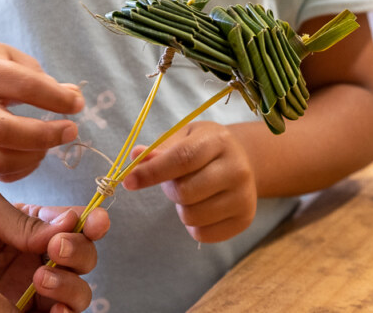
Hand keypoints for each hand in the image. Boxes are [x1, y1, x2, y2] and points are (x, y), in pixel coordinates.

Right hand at [0, 42, 84, 180]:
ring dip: (34, 157)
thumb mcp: (9, 57)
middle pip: (5, 132)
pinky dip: (23, 170)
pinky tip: (35, 155)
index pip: (25, 88)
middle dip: (46, 135)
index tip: (77, 104)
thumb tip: (73, 98)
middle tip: (72, 130)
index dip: (57, 99)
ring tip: (49, 144)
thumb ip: (41, 77)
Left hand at [0, 185, 109, 311]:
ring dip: (71, 286)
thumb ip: (23, 220)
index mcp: (29, 225)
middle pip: (81, 261)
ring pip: (73, 293)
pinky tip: (49, 305)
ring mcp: (21, 289)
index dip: (91, 224)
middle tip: (55, 251)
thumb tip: (68, 228)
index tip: (94, 223)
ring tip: (43, 277)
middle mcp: (31, 257)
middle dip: (79, 255)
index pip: (74, 227)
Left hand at [122, 121, 256, 242]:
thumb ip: (160, 148)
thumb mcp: (184, 137)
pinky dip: (193, 226)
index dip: (152, 172)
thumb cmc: (205, 147)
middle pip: (185, 192)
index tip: (128, 182)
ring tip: (191, 194)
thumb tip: (135, 156)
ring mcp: (244, 196)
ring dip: (181, 208)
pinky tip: (202, 207)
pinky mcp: (245, 219)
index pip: (182, 158)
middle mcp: (237, 168)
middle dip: (169, 190)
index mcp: (219, 141)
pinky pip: (203, 234)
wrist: (244, 161)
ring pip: (192, 216)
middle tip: (173, 182)